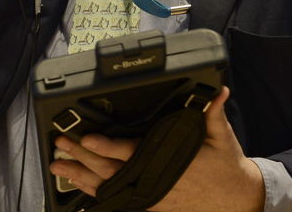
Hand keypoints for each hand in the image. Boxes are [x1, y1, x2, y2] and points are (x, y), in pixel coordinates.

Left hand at [48, 86, 264, 211]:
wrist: (234, 200)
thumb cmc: (225, 165)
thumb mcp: (221, 136)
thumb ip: (214, 112)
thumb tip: (218, 90)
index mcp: (166, 160)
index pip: (129, 152)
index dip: (105, 145)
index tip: (85, 137)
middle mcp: (153, 181)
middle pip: (109, 170)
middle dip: (81, 157)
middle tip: (60, 145)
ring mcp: (149, 196)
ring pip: (107, 188)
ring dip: (79, 177)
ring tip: (57, 165)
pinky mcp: (148, 204)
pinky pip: (116, 199)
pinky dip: (94, 191)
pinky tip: (77, 184)